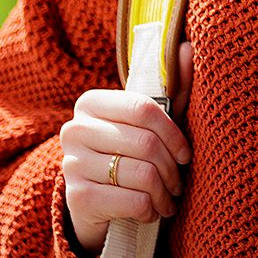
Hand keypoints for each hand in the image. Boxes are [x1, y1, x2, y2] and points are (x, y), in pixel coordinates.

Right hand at [60, 41, 193, 255]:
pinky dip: (150, 209)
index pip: (144, 109)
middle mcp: (75, 129)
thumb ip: (172, 86)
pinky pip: (131, 200)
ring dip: (164, 192)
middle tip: (179, 182)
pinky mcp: (76, 198)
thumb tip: (186, 46)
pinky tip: (151, 211)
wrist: (95, 205)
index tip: (186, 154)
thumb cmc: (129, 154)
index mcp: (91, 102)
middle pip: (146, 143)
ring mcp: (72, 163)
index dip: (173, 133)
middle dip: (172, 168)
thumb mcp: (151, 122)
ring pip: (142, 174)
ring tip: (169, 198)